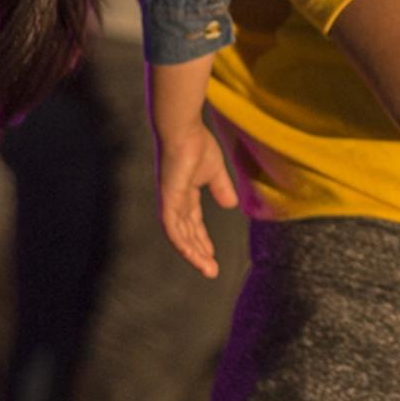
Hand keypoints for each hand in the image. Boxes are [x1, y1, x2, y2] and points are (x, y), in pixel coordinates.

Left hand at [155, 121, 238, 279]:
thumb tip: (231, 205)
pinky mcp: (167, 200)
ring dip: (193, 254)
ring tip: (208, 269)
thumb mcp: (215, 171)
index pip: (192, 224)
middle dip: (199, 253)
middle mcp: (174, 202)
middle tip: (211, 270)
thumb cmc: (197, 144)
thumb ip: (221, 188)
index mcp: (184, 195)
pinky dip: (182, 243)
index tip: (212, 256)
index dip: (202, 240)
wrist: (183, 130)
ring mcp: (169, 202)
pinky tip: (193, 256)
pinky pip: (172, 228)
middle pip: (186, 234)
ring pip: (179, 236)